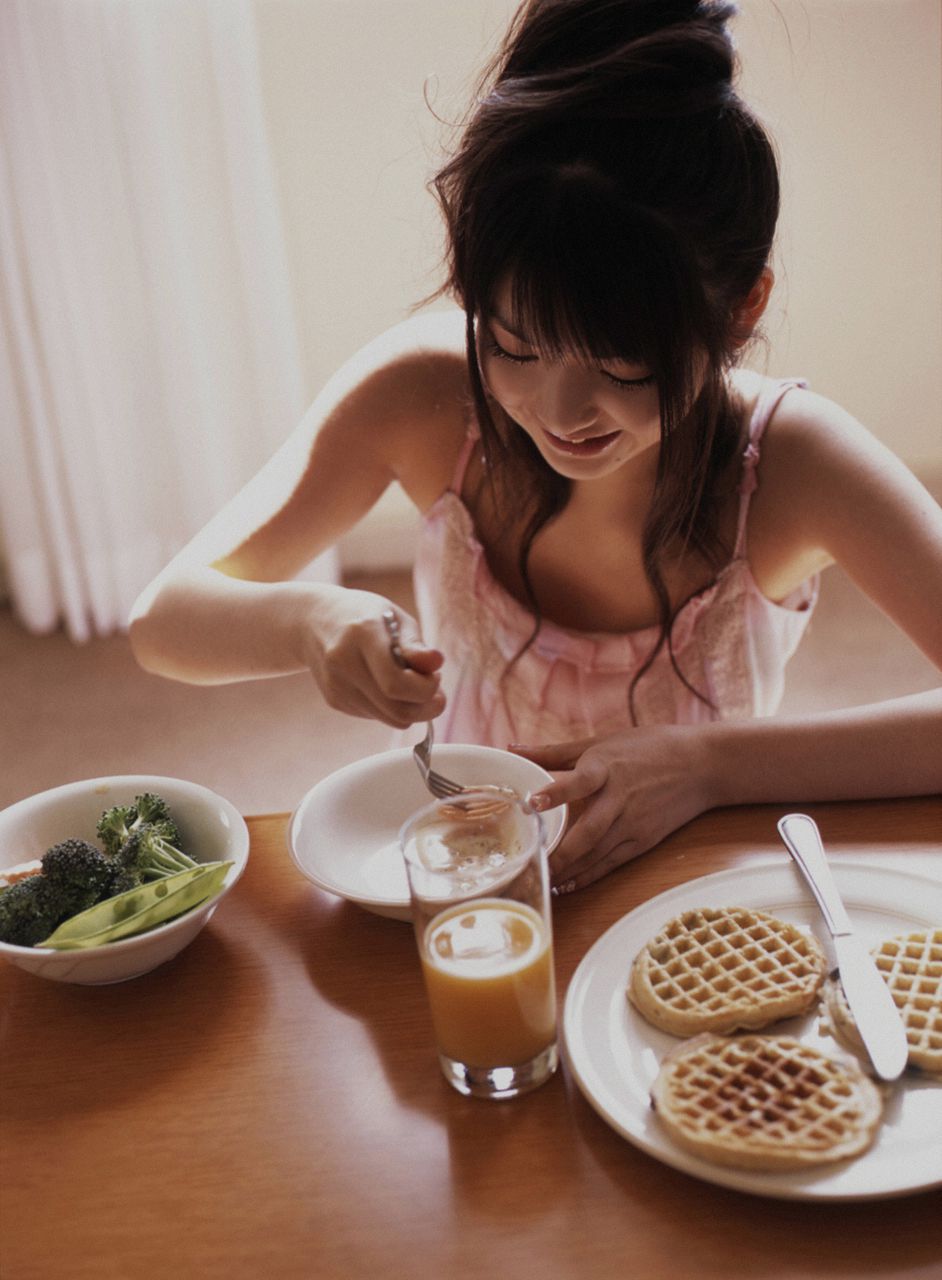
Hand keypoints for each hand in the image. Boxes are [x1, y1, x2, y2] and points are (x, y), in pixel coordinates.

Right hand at [305, 589, 444, 728]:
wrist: (312, 621)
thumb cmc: (363, 616)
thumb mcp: (394, 618)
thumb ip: (415, 645)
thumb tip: (437, 663)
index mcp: (362, 634)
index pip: (396, 683)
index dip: (425, 688)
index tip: (435, 675)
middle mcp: (344, 663)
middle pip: (396, 709)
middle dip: (426, 706)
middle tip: (434, 687)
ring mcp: (336, 685)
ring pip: (389, 719)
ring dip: (412, 708)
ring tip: (412, 683)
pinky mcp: (334, 700)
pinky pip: (376, 716)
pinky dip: (391, 706)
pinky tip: (386, 684)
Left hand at [512, 725, 713, 891]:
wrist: (701, 765)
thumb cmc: (648, 747)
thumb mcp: (600, 742)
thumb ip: (554, 751)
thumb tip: (512, 747)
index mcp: (606, 768)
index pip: (578, 781)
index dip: (556, 793)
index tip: (532, 802)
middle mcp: (619, 798)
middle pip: (587, 831)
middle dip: (558, 852)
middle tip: (530, 864)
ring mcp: (632, 823)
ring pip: (596, 854)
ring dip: (568, 870)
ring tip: (541, 880)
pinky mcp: (643, 841)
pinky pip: (611, 863)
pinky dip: (588, 876)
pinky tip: (568, 884)